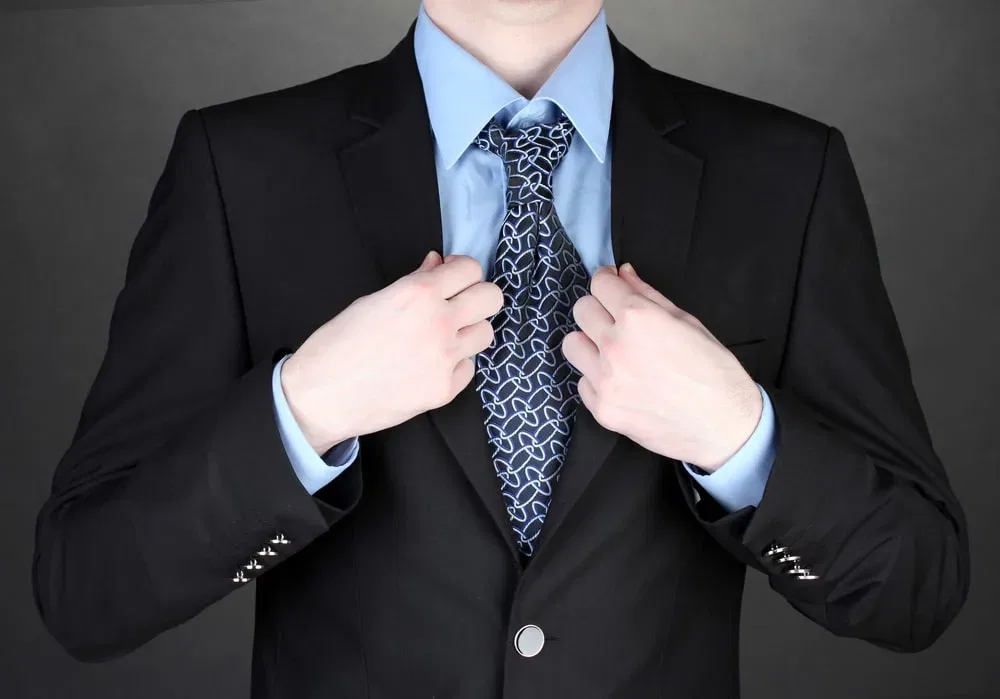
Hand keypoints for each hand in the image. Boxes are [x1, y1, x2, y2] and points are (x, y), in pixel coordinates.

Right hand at [281, 251, 502, 453]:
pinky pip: (468, 367)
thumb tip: (438, 265)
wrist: (322, 395)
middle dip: (477, 297)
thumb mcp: (373, 300)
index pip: (471, 269)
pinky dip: (454, 364)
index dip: (462, 272)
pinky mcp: (444, 389)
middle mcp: (439, 323)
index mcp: (419, 294)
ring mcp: (444, 359)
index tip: (452, 278)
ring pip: (486, 333)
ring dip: (468, 331)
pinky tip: (429, 364)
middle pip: (492, 298)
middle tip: (457, 305)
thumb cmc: (338, 344)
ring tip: (442, 337)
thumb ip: (414, 282)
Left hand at [561, 263, 762, 471]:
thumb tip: (624, 273)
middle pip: (581, 310)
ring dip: (589, 343)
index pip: (599, 284)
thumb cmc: (714, 371)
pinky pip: (582, 381)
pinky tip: (621, 382)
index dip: (607, 280)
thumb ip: (649, 295)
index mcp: (638, 317)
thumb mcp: (687, 321)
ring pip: (572, 345)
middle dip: (598, 308)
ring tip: (612, 352)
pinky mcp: (602, 409)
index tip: (611, 285)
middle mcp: (614, 345)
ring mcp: (605, 380)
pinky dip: (596, 378)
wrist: (724, 426)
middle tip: (615, 319)